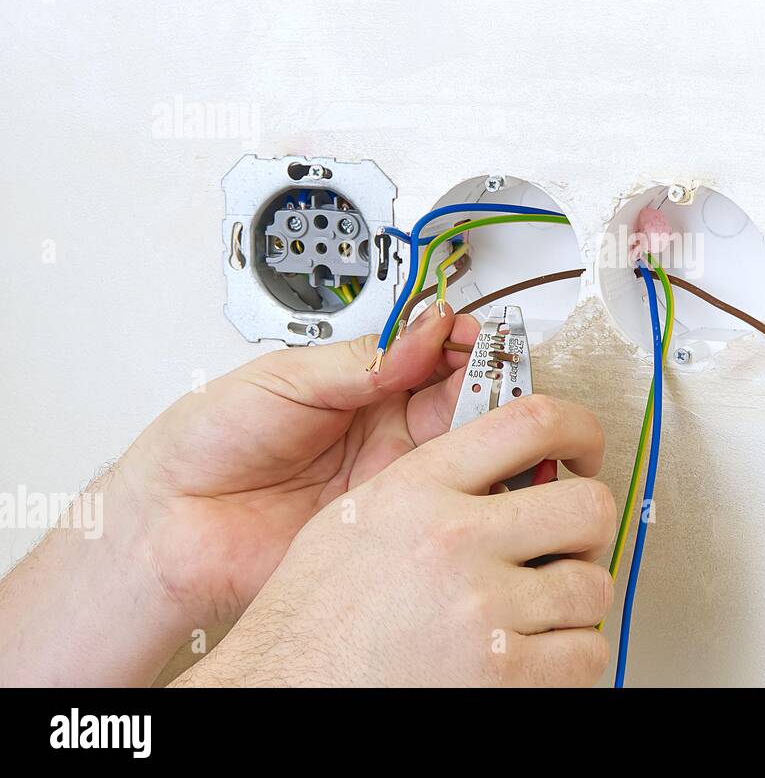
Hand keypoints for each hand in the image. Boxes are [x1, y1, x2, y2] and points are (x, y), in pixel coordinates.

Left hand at [118, 310, 483, 628]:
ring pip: (466, 451)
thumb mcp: (284, 379)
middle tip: (500, 382)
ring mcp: (392, 479)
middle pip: (464, 399)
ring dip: (492, 436)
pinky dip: (471, 493)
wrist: (171, 523)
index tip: (482, 338)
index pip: (435, 354)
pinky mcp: (389, 527)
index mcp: (362, 384)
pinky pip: (443, 507)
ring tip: (495, 425)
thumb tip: (425, 329)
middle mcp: (385, 430)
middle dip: (491, 385)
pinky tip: (476, 477)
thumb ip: (360, 361)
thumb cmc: (206, 444)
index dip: (465, 342)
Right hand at [174, 395, 614, 686]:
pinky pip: (586, 653)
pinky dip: (572, 657)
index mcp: (418, 489)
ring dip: (575, 602)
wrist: (279, 691)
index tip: (585, 451)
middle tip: (568, 547)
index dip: (580, 430)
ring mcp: (480, 607)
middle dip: (586, 530)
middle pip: (588, 506)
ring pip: (592, 586)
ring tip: (538, 611)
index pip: (532, 421)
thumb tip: (512, 469)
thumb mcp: (357, 517)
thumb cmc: (311, 620)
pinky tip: (537, 654)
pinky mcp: (499, 673)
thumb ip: (433, 483)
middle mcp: (454, 539)